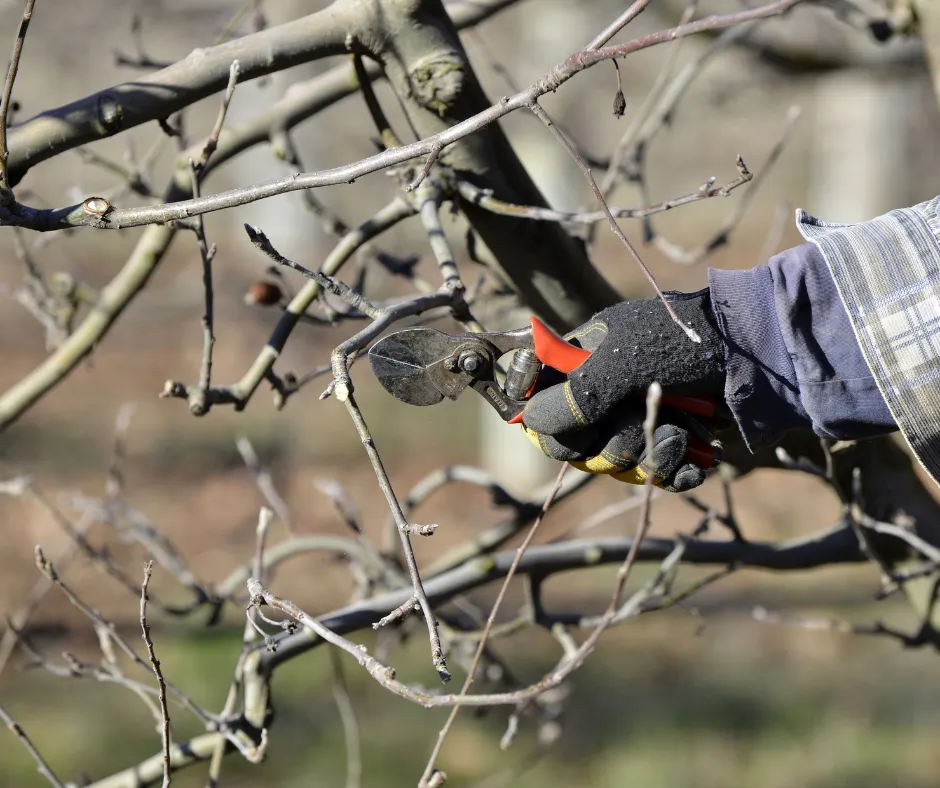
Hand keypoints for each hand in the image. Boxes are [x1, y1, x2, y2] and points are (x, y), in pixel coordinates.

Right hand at [521, 289, 725, 490]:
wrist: (759, 355)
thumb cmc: (686, 342)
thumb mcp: (625, 361)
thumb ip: (577, 394)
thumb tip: (531, 422)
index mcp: (581, 361)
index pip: (538, 403)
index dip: (546, 423)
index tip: (569, 428)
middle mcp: (601, 393)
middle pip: (574, 444)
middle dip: (608, 445)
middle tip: (638, 424)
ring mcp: (634, 419)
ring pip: (613, 463)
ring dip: (646, 454)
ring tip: (680, 434)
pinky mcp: (668, 441)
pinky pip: (653, 474)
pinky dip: (672, 472)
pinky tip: (693, 462)